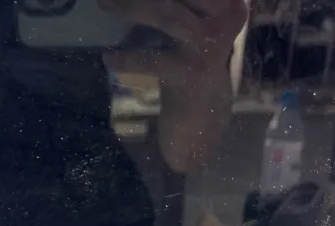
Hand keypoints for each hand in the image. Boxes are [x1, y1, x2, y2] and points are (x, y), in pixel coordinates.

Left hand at [99, 0, 246, 85]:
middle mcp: (227, 16)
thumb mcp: (195, 16)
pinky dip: (127, 58)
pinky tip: (108, 57)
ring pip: (168, 15)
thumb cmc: (193, 51)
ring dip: (131, 7)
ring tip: (104, 3)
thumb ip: (177, 3)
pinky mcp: (191, 73)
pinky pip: (153, 60)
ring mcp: (210, 45)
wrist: (204, 107)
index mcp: (230, 0)